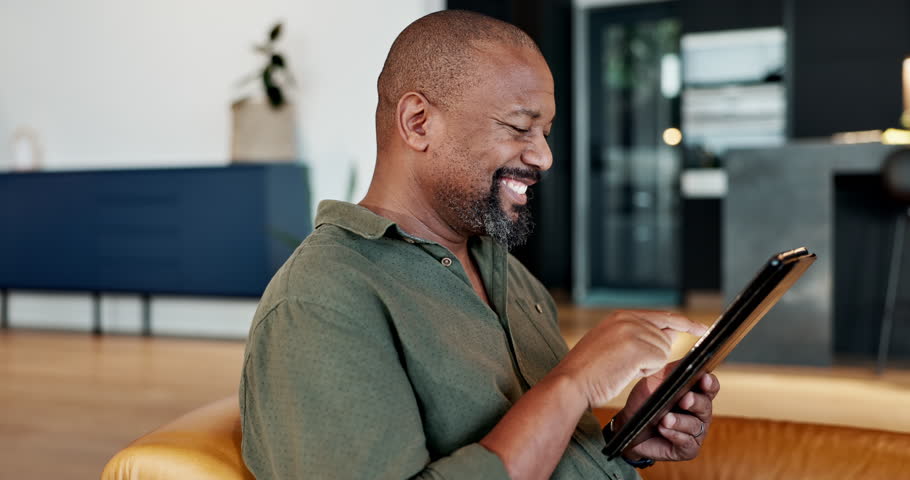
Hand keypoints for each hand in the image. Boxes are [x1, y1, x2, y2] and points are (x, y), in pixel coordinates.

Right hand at [549, 311, 707, 408]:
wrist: (571, 382)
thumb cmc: (588, 370)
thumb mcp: (609, 342)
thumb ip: (636, 334)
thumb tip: (668, 334)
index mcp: (620, 315)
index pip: (662, 316)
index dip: (685, 323)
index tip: (702, 328)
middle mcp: (628, 318)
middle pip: (665, 337)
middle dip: (652, 355)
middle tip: (623, 363)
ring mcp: (634, 331)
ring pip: (662, 351)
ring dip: (646, 365)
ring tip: (619, 367)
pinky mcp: (638, 347)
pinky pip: (658, 361)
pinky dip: (645, 371)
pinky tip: (623, 371)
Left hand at [617, 361, 719, 461]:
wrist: (628, 427)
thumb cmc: (644, 402)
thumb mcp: (654, 381)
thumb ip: (670, 371)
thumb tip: (685, 362)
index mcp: (695, 393)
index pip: (710, 386)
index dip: (709, 383)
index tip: (704, 379)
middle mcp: (699, 413)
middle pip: (705, 405)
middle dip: (695, 402)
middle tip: (684, 400)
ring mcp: (695, 432)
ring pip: (695, 425)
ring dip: (679, 421)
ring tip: (665, 419)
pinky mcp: (688, 448)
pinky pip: (686, 442)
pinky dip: (674, 434)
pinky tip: (663, 429)